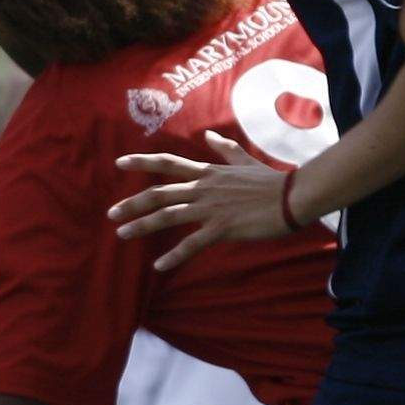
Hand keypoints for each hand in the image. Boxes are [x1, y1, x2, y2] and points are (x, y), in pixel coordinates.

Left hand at [108, 136, 302, 269]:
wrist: (293, 197)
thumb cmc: (272, 182)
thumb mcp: (244, 161)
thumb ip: (224, 150)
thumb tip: (208, 137)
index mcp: (208, 173)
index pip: (168, 163)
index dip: (142, 162)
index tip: (118, 163)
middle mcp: (204, 188)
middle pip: (160, 193)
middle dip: (132, 203)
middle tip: (110, 213)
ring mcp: (211, 208)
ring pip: (168, 215)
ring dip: (142, 225)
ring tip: (121, 234)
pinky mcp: (222, 228)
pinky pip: (193, 243)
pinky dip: (174, 256)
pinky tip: (159, 266)